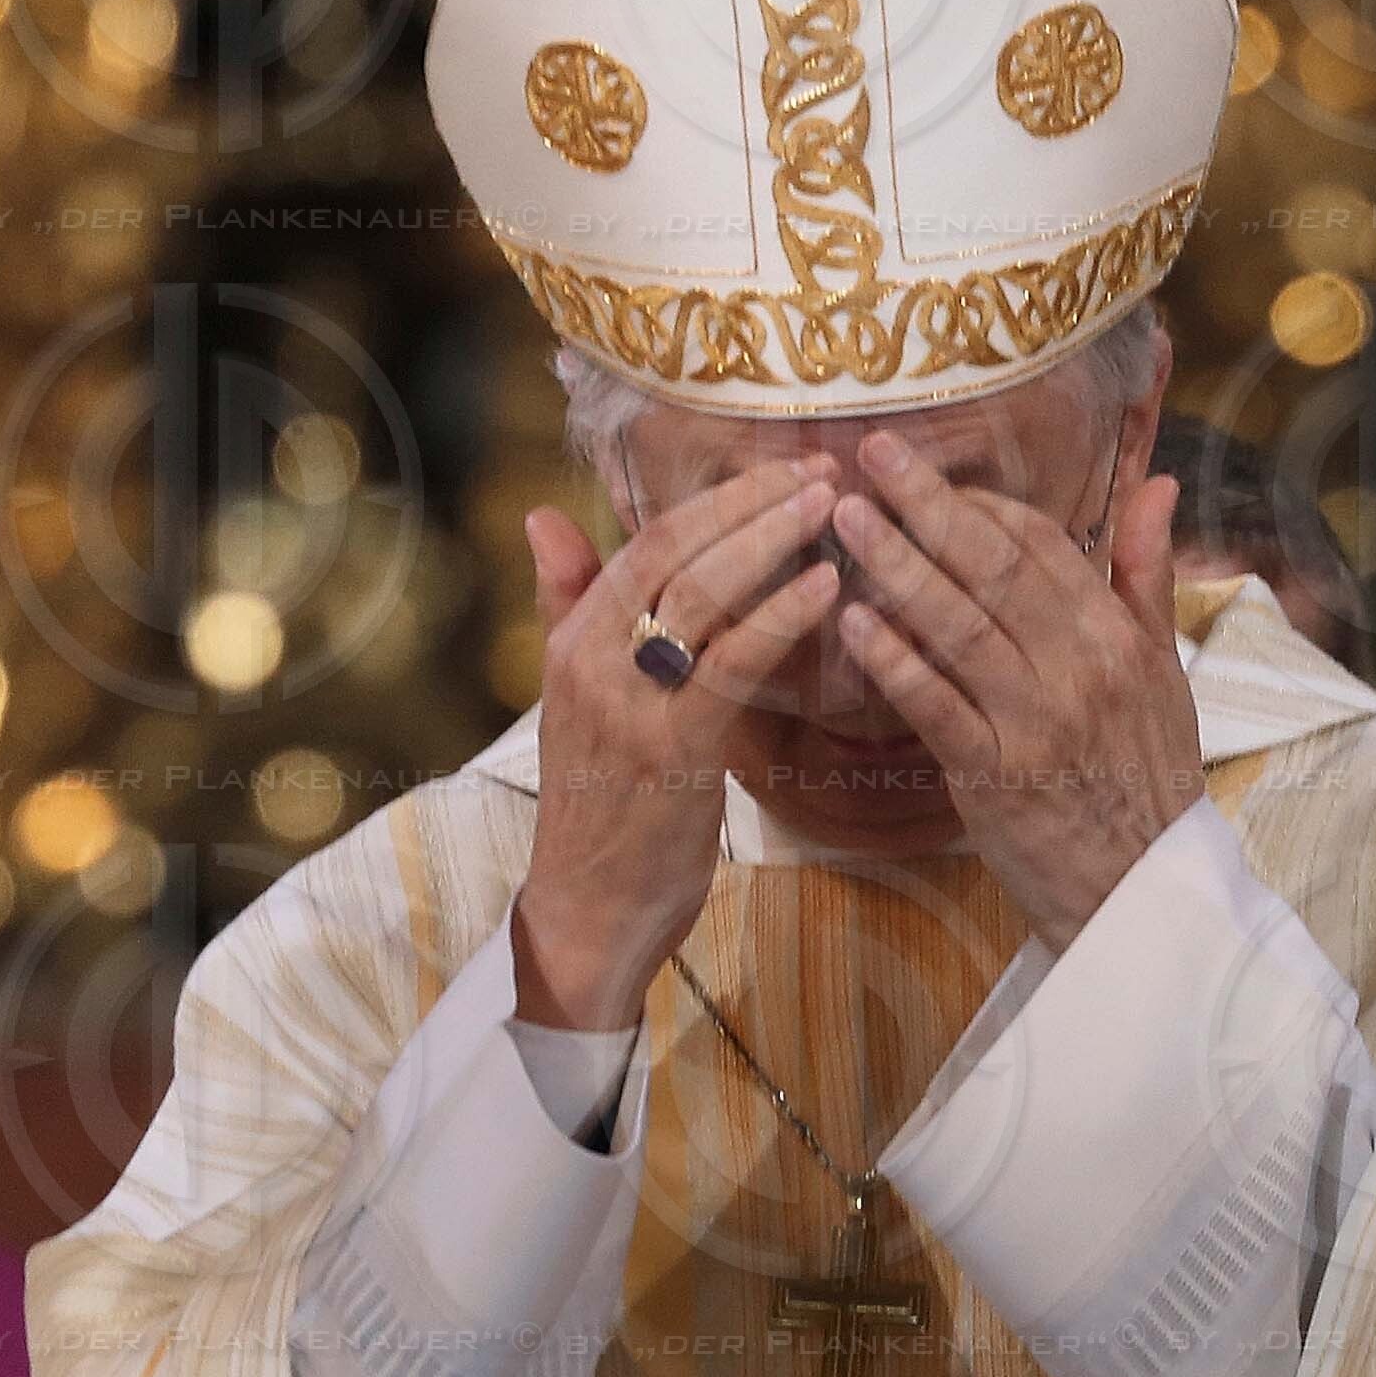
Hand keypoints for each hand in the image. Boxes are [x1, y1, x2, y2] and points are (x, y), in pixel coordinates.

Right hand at [509, 457, 844, 1028]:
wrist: (588, 910)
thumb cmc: (599, 806)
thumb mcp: (574, 697)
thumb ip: (569, 604)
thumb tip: (543, 516)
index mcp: (570, 642)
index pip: (643, 542)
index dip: (715, 497)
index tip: (780, 466)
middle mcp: (590, 661)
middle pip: (675, 552)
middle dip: (752, 503)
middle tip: (822, 469)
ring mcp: (628, 704)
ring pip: (703, 594)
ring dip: (772, 541)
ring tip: (832, 507)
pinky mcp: (672, 749)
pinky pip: (733, 663)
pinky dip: (781, 616)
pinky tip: (826, 587)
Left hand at [826, 427, 1205, 951]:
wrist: (1144, 888)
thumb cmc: (1145, 774)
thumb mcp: (1165, 671)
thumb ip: (1145, 576)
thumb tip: (1154, 482)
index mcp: (1116, 635)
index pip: (1044, 545)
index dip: (979, 502)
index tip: (922, 471)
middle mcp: (1080, 666)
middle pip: (996, 568)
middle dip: (928, 505)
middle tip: (868, 453)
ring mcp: (1036, 720)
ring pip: (960, 626)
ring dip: (897, 566)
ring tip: (844, 518)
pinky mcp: (994, 775)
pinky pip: (937, 706)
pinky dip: (895, 661)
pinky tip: (850, 622)